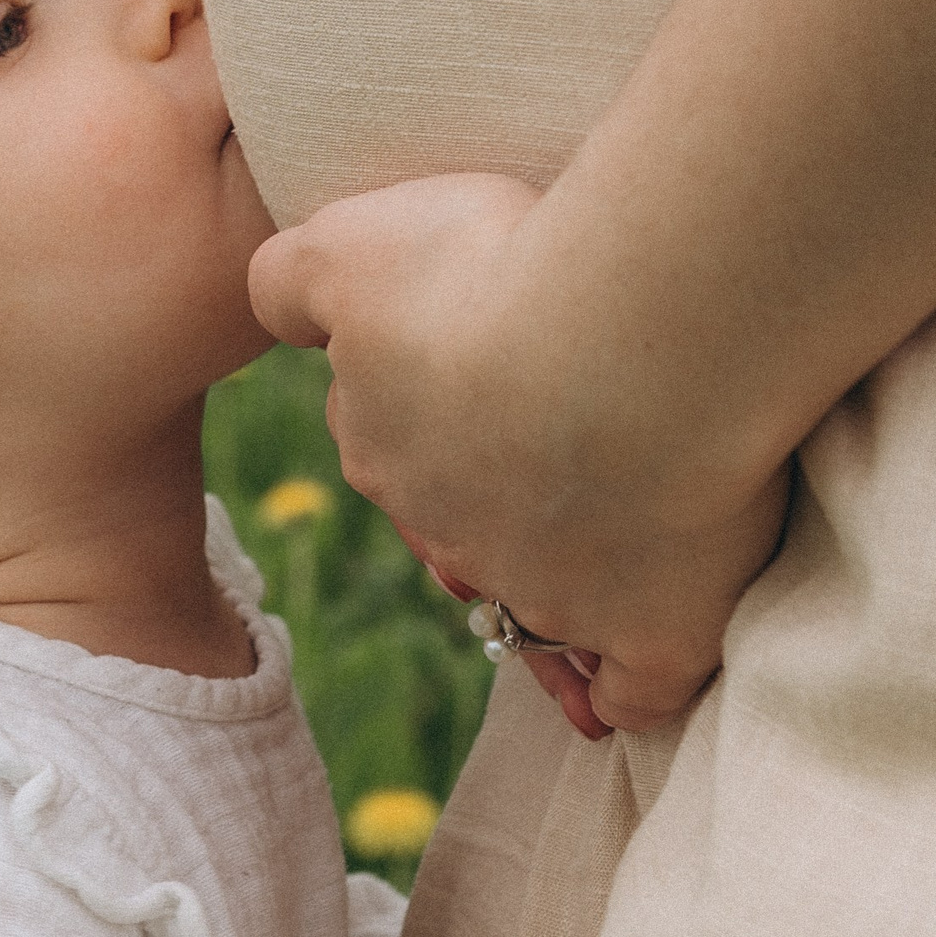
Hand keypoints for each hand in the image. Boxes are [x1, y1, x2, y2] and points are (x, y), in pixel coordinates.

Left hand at [249, 174, 788, 734]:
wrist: (623, 335)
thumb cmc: (493, 271)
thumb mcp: (351, 246)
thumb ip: (293, 279)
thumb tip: (280, 308)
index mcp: (387, 448)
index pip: (392, 446)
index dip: (432, 419)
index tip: (476, 384)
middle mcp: (458, 535)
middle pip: (460, 532)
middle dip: (489, 507)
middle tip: (548, 465)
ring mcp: (555, 591)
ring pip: (536, 611)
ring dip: (555, 602)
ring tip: (587, 587)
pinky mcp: (656, 628)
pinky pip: (633, 688)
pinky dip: (623, 691)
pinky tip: (622, 684)